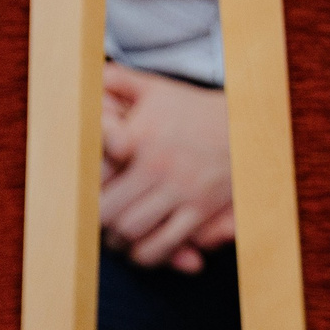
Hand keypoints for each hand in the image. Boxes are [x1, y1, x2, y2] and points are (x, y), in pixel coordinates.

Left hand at [99, 63, 234, 272]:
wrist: (247, 122)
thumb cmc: (194, 109)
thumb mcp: (157, 89)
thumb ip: (118, 80)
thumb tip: (89, 75)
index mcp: (141, 137)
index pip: (94, 174)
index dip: (82, 187)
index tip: (84, 189)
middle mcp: (158, 166)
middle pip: (108, 211)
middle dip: (99, 220)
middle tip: (100, 219)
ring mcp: (180, 190)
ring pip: (131, 230)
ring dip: (119, 238)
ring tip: (118, 234)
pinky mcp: (200, 209)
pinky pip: (163, 244)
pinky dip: (146, 254)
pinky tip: (142, 248)